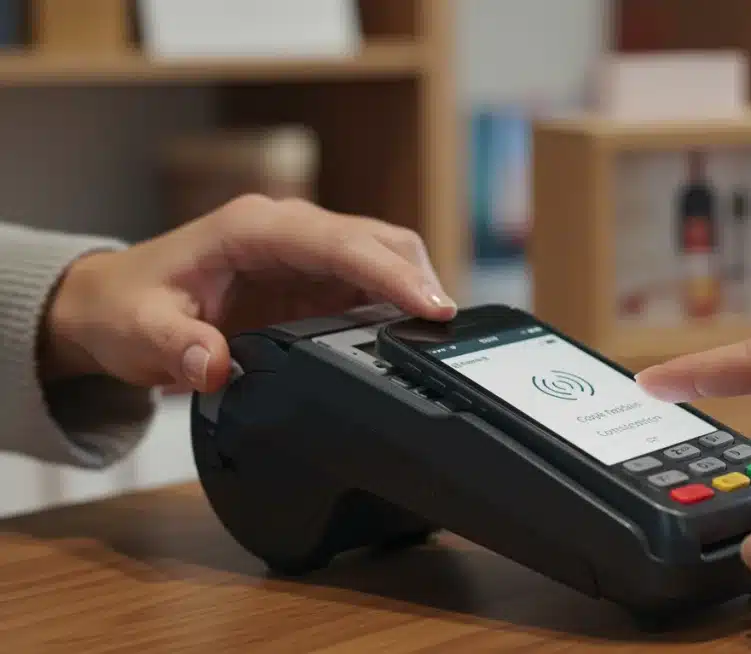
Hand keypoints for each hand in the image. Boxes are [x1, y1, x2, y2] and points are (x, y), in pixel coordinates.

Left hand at [41, 195, 455, 391]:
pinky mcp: (316, 280)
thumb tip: (217, 365)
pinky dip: (398, 308)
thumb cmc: (128, 307)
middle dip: (419, 280)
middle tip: (448, 333)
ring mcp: (307, 254)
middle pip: (379, 241)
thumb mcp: (138, 330)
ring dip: (414, 293)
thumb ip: (174, 345)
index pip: (341, 242)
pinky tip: (411, 340)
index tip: (432, 306)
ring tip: (439, 340)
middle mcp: (290, 231)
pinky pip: (371, 286)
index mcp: (255, 228)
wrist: (117, 305)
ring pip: (385, 258)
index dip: (391, 274)